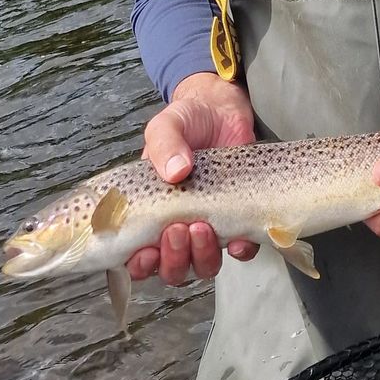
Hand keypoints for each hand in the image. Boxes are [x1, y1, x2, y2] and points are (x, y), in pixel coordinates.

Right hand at [127, 71, 258, 287]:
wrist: (223, 110)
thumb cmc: (186, 122)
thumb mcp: (166, 126)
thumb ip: (164, 145)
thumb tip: (176, 171)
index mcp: (150, 213)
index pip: (138, 256)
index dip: (140, 264)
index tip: (146, 251)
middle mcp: (177, 227)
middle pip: (171, 269)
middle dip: (173, 258)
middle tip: (178, 229)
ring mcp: (209, 226)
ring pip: (203, 265)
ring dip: (201, 256)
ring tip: (202, 227)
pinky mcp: (238, 220)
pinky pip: (241, 250)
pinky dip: (240, 250)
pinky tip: (238, 238)